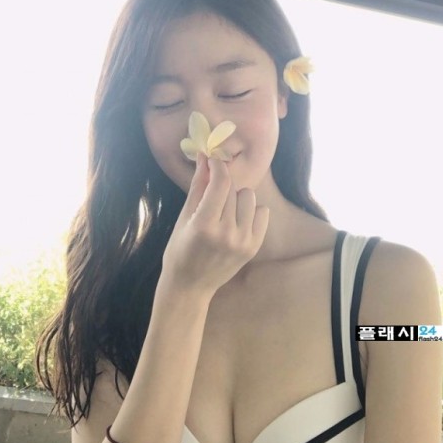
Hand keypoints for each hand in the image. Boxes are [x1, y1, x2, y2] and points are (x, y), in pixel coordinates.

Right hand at [160, 152, 269, 298]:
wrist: (190, 286)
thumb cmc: (180, 249)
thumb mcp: (184, 216)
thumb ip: (197, 185)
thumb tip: (204, 156)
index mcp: (204, 225)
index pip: (221, 183)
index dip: (218, 166)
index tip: (213, 160)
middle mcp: (227, 233)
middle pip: (232, 189)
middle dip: (221, 187)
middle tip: (210, 199)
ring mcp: (243, 242)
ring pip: (249, 198)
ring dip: (236, 198)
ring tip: (224, 212)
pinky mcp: (254, 247)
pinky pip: (263, 212)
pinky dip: (251, 211)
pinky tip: (238, 220)